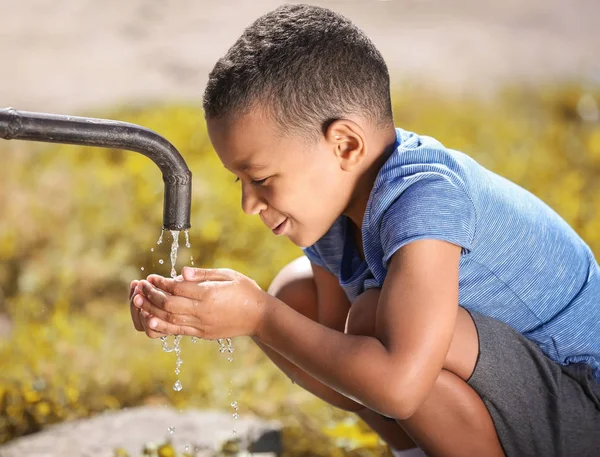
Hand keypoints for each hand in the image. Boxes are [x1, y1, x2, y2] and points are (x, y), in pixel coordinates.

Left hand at [131, 267, 267, 338]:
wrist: (260, 317)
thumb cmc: (245, 291)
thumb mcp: (228, 275)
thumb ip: (204, 274)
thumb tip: (181, 272)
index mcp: (210, 294)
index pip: (178, 288)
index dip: (161, 283)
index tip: (151, 277)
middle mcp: (203, 311)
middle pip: (169, 305)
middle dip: (152, 296)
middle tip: (140, 287)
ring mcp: (202, 325)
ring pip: (170, 319)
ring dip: (152, 310)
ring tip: (138, 302)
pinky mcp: (202, 333)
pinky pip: (178, 331)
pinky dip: (162, 326)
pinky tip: (151, 320)